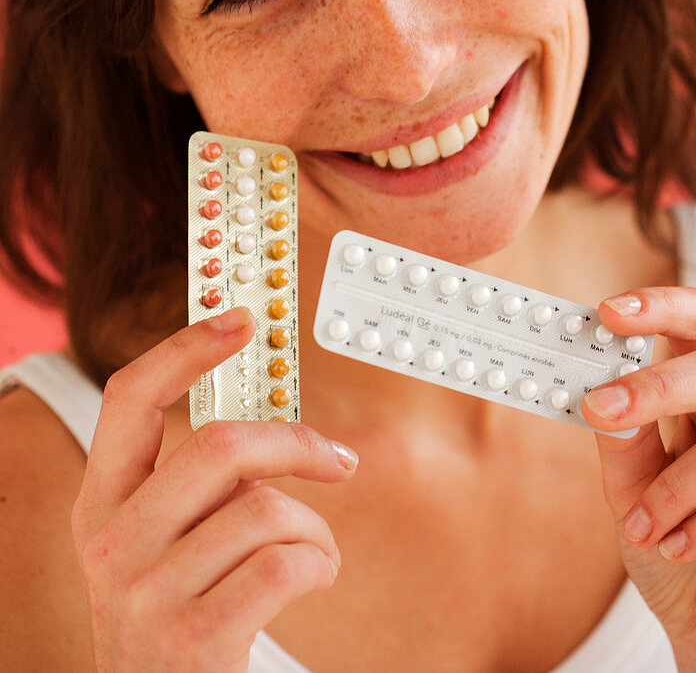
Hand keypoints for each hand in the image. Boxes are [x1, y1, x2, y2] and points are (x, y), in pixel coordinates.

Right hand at [71, 307, 357, 672]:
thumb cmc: (176, 612)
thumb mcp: (158, 544)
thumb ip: (195, 485)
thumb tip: (275, 423)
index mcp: (99, 504)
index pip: (128, 399)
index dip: (186, 350)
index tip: (239, 320)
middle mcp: (111, 543)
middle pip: (219, 445)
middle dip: (295, 445)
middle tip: (334, 457)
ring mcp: (146, 593)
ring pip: (265, 509)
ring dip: (313, 528)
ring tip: (313, 551)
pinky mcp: (194, 638)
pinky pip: (285, 563)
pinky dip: (319, 564)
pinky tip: (312, 577)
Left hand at [581, 287, 695, 671]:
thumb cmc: (668, 542)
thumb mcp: (631, 488)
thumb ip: (621, 438)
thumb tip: (596, 388)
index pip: (695, 324)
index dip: (659, 307)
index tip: (608, 311)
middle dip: (659, 386)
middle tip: (604, 408)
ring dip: (675, 488)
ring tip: (641, 526)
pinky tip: (674, 546)